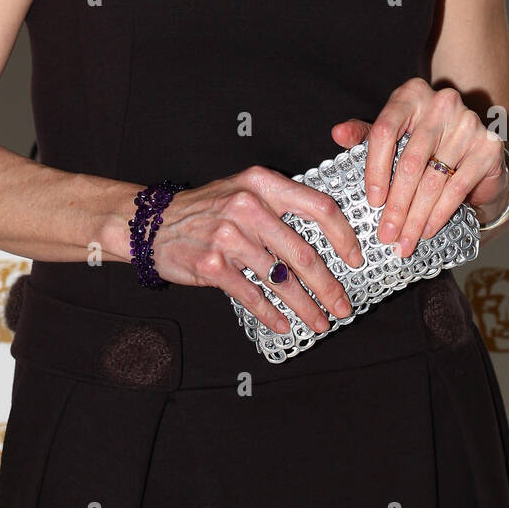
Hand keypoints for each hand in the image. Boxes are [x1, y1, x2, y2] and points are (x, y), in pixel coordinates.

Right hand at [148, 166, 364, 334]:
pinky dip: (272, 314)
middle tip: (343, 305)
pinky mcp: (213, 265)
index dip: (343, 235)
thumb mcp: (244, 190)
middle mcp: (248, 207)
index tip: (354, 257)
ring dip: (305, 306)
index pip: (318, 206)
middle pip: (303, 253)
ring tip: (320, 321)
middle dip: (329, 285)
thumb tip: (326, 237)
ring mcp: (229, 237)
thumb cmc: (207, 208)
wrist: (154, 223)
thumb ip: (280, 205)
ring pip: (280, 279)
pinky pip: (252, 295)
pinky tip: (284, 324)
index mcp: (262, 183)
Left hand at [331, 78, 508, 257]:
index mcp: (411, 94)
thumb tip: (337, 134)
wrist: (475, 146)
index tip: (372, 201)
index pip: (384, 131)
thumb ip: (364, 134)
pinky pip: (457, 187)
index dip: (375, 169)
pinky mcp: (488, 147)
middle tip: (385, 234)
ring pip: (433, 180)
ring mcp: (468, 124)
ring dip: (416, 217)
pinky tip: (427, 231)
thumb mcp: (392, 133)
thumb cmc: (423, 140)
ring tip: (403, 241)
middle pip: (410, 162)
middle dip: (396, 205)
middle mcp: (441, 103)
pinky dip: (439, 214)